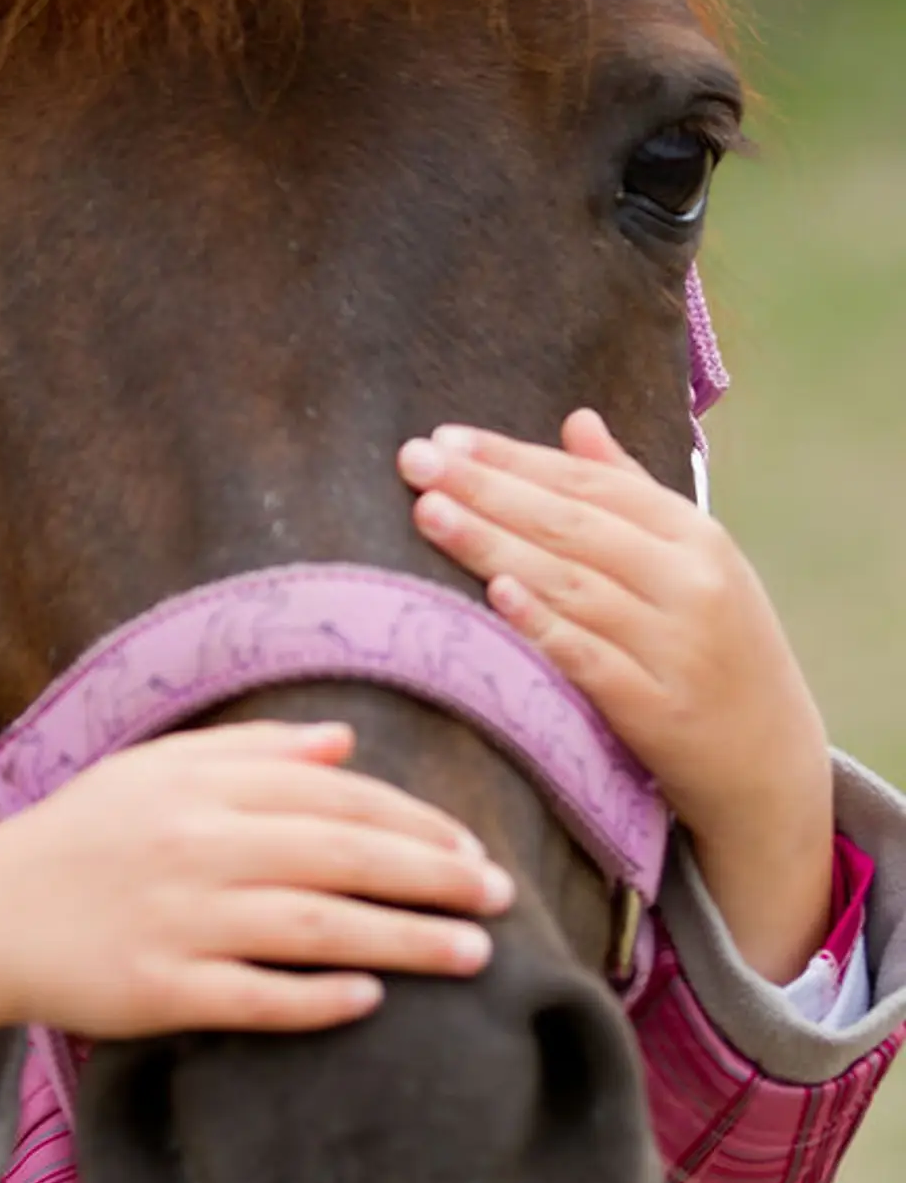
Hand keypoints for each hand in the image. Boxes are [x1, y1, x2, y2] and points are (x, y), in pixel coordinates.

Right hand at [0, 721, 513, 1112]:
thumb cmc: (78, 839)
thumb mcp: (151, 771)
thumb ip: (249, 751)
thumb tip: (344, 743)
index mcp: (200, 787)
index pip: (335, 797)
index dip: (416, 820)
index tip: (472, 848)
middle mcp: (194, 846)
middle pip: (342, 856)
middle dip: (435, 876)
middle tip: (502, 897)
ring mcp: (175, 919)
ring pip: (314, 926)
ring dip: (403, 940)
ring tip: (474, 955)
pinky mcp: (154, 989)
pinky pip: (252, 996)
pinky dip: (315, 999)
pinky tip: (369, 1001)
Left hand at [397, 410, 832, 982]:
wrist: (767, 760)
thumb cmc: (713, 646)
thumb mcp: (692, 562)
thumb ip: (630, 491)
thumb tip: (577, 421)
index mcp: (696, 537)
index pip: (590, 484)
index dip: (514, 458)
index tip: (445, 437)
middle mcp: (691, 583)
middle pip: (571, 526)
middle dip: (487, 489)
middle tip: (416, 460)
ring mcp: (677, 647)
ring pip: (571, 585)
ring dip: (494, 545)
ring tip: (429, 513)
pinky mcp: (658, 710)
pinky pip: (589, 661)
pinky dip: (544, 626)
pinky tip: (496, 594)